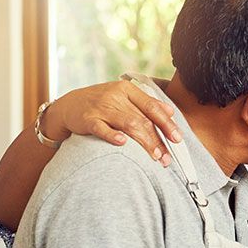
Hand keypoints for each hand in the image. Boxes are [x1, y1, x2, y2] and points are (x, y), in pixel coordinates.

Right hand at [45, 81, 181, 166]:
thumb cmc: (102, 104)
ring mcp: (101, 107)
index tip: (177, 139)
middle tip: (168, 157)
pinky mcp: (87, 119)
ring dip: (144, 141)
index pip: (152, 107)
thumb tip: (170, 112)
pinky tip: (123, 143)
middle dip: (157, 139)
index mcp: (127, 90)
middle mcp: (115, 96)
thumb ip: (147, 103)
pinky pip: (102, 128)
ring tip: (155, 157)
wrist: (69, 105)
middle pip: (142, 119)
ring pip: (127, 124)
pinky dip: (113, 135)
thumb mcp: (124, 97)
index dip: (166, 123)